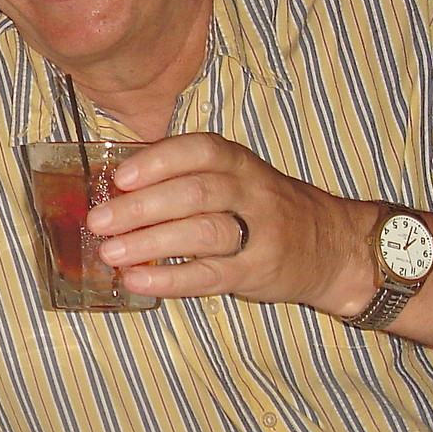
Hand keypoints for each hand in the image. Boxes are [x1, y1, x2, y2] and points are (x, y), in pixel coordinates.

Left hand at [85, 133, 374, 315]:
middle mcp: (250, 192)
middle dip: (142, 207)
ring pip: (203, 232)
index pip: (199, 151)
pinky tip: (137, 280)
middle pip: (195, 193)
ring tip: (110, 253)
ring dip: (151, 243)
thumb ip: (185, 177)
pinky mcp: (257, 272)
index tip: (120, 178)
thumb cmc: (263, 207)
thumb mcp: (235, 178)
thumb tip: (113, 190)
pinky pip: (210, 275)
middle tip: (99, 221)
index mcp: (237, 163)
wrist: (332, 246)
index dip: (158, 162)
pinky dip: (170, 279)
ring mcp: (258, 233)